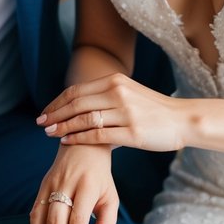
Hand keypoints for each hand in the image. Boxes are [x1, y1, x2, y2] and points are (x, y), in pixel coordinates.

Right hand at [29, 145, 117, 223]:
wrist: (83, 147)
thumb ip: (107, 223)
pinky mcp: (41, 187)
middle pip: (56, 221)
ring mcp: (51, 185)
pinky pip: (34, 212)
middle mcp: (66, 185)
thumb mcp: (111, 197)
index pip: (78, 221)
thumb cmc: (98, 176)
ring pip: (41, 217)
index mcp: (87, 187)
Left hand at [37, 74, 185, 152]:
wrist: (183, 120)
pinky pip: (98, 135)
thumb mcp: (129, 93)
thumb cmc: (154, 110)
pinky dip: (78, 138)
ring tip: (50, 134)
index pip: (77, 91)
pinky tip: (66, 142)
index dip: (57, 102)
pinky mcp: (132, 133)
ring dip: (63, 127)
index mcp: (116, 81)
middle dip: (55, 114)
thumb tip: (80, 106)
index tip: (44, 112)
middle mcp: (119, 94)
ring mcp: (126, 113)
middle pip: (76, 104)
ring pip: (84, 119)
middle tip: (40, 124)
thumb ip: (106, 96)